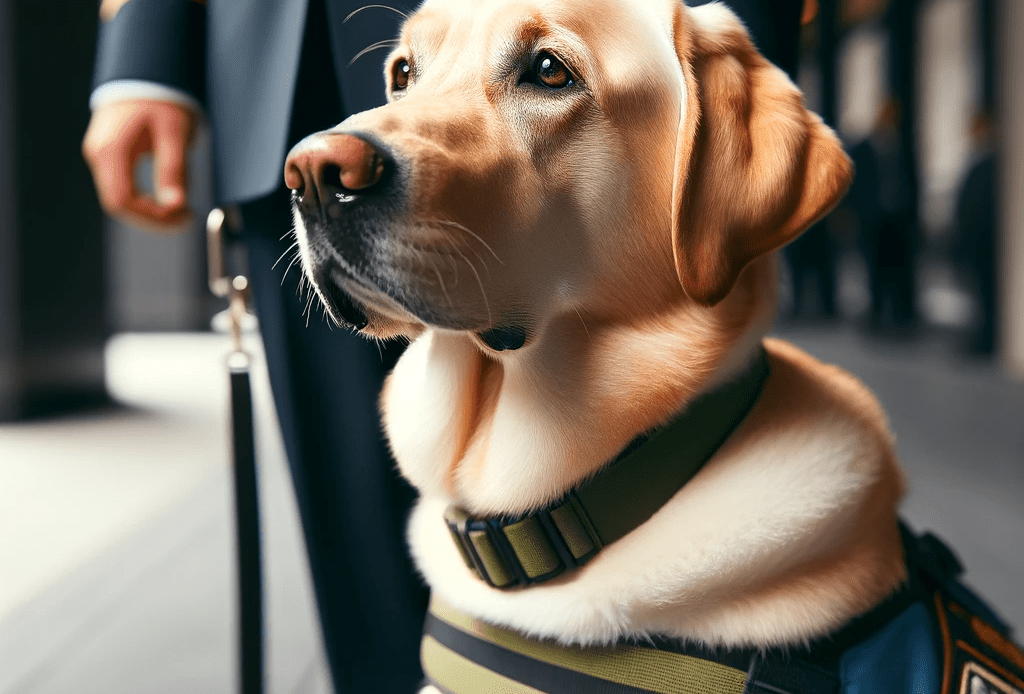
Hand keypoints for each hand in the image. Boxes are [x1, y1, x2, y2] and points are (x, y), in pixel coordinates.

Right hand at [82, 99, 196, 229]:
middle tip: (186, 219)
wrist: (145, 71)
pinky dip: (146, 198)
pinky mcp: (109, 154)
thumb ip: (174, 170)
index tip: (182, 217)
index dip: (151, 216)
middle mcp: (98, 154)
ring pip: (121, 198)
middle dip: (153, 218)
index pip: (122, 201)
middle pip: (119, 204)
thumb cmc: (160, 97)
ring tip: (183, 210)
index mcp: (110, 150)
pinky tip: (170, 197)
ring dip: (151, 211)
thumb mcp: (174, 133)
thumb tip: (176, 206)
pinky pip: (124, 186)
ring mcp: (100, 154)